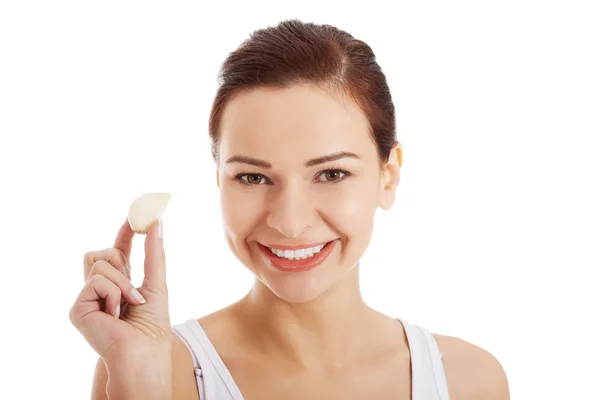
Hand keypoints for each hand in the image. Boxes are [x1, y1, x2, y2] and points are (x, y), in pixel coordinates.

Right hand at [69, 218, 170, 361]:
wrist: (142, 352)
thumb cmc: (152, 325)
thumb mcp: (156, 283)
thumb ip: (154, 253)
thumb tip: (157, 222)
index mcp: (119, 284)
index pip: (117, 252)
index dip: (124, 233)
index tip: (134, 216)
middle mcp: (99, 289)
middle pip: (103, 252)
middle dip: (121, 259)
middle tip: (134, 286)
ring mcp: (87, 298)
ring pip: (99, 262)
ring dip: (122, 281)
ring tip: (129, 304)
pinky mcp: (77, 307)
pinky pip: (96, 279)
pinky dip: (113, 293)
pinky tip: (115, 314)